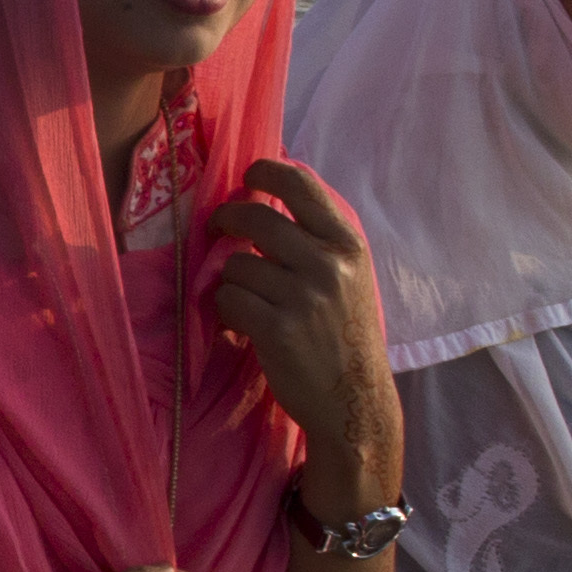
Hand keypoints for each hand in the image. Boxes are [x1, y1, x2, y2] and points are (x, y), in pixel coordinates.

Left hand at [209, 158, 401, 507]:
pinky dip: (225, 309)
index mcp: (349, 244)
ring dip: (229, 279)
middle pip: (255, 216)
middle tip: (217, 228)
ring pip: (235, 263)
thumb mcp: (350, 277)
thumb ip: (318, 240)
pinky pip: (227, 298)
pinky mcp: (276, 328)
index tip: (247, 177)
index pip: (302, 185)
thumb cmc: (345, 334)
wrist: (354, 399)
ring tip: (245, 299)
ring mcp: (302, 296)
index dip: (266, 171)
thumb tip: (271, 197)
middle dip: (226, 218)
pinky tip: (240, 323)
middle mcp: (329, 264)